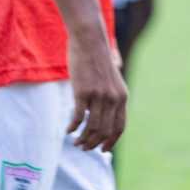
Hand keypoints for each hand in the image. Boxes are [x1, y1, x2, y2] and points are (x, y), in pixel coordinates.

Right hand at [64, 30, 127, 152]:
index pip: (119, 127)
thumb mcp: (110, 79)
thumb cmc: (96, 58)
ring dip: (83, 139)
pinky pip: (78, 118)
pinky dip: (72, 128)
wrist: (89, 39)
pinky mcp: (83, 92)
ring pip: (91, 128)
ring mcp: (99, 95)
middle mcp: (113, 98)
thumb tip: (98, 114)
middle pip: (105, 131)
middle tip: (83, 147)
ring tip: (75, 142)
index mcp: (122, 96)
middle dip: (93, 144)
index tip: (102, 150)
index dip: (111, 141)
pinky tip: (67, 130)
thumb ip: (109, 96)